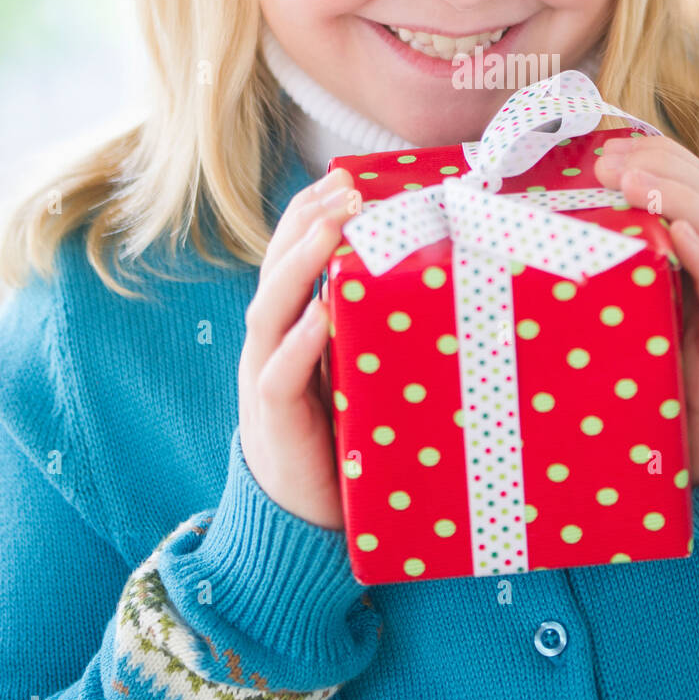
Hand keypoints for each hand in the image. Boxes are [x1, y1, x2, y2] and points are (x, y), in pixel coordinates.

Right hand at [238, 165, 358, 529]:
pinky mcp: (273, 423)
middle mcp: (269, 345)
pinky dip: (298, 342)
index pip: (291, 256)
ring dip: (300, 264)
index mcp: (289, 327)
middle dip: (308, 222)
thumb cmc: (344, 437)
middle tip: (346, 188)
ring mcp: (264, 380)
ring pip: (269, 310)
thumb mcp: (360, 370)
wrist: (306, 522)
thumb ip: (373, 330)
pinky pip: (277, 376)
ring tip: (333, 226)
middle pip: (276, 268)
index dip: (312, 214)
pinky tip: (320, 315)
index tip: (346, 178)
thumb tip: (434, 283)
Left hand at [594, 134, 698, 484]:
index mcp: (697, 254)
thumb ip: (612, 278)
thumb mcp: (636, 314)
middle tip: (608, 159)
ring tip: (633, 180)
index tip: (608, 145)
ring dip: (675, 196)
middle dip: (659, 165)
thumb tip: (542, 249)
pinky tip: (677, 234)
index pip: (689, 183)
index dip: (656, 156)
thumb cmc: (672, 376)